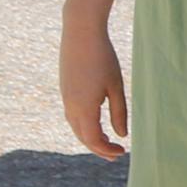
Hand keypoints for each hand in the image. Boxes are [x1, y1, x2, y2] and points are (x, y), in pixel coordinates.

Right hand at [59, 11, 127, 158]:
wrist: (80, 33)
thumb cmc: (103, 58)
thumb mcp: (116, 87)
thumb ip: (119, 112)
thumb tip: (122, 135)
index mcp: (84, 108)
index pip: (93, 140)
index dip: (106, 150)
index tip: (122, 152)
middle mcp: (70, 106)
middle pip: (82, 136)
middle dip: (98, 147)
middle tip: (116, 153)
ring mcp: (65, 97)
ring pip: (75, 126)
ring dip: (90, 136)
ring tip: (106, 140)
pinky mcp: (65, 89)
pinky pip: (72, 115)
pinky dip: (83, 124)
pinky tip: (95, 121)